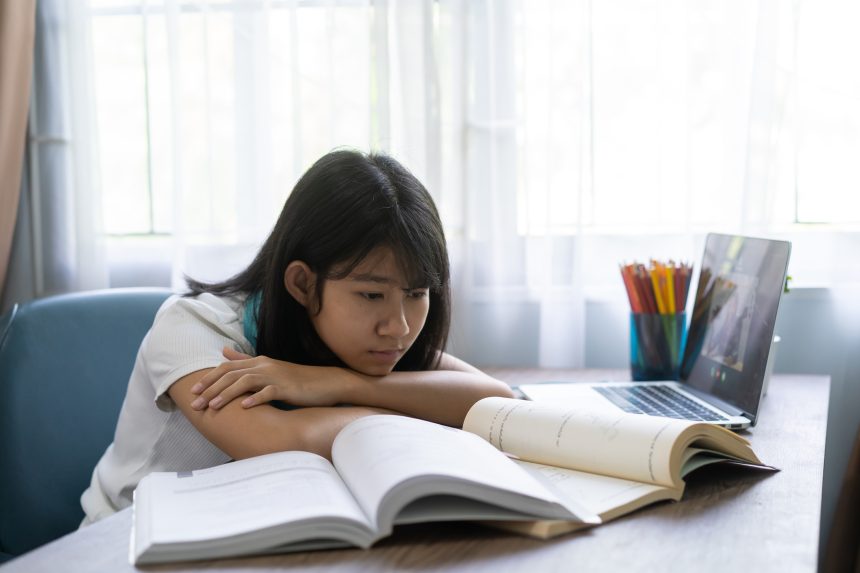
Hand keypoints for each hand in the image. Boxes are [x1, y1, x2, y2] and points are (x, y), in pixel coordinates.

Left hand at [189, 347, 350, 409]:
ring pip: (245, 382)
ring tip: (212, 406)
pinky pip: (268, 392)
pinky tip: (244, 408)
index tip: (193, 390)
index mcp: (259, 362)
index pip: (227, 367)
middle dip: (211, 389)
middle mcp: (264, 366)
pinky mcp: (287, 388)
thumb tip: (224, 351)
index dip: (209, 378)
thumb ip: (245, 360)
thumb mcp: (268, 367)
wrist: (325, 383)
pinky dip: (255, 399)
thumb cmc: (295, 378)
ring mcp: (276, 376)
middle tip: (195, 404)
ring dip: (227, 394)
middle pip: (232, 375)